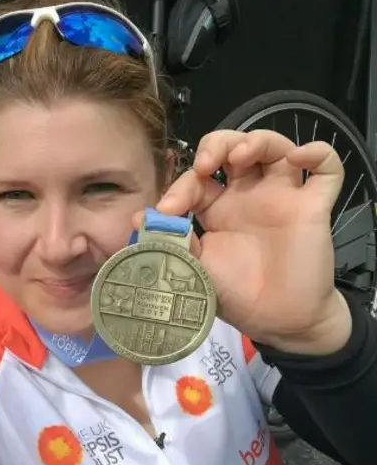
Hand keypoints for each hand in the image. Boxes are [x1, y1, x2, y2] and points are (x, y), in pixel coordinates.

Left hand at [139, 129, 351, 354]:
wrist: (279, 323)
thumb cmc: (236, 295)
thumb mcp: (196, 269)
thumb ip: (173, 242)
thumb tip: (138, 218)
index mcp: (216, 207)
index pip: (198, 178)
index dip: (181, 185)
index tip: (169, 209)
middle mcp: (247, 195)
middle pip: (234, 148)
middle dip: (216, 145)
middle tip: (205, 163)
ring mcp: (281, 197)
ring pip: (274, 147)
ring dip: (256, 141)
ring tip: (240, 155)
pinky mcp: (313, 206)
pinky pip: (327, 170)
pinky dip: (318, 153)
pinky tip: (300, 158)